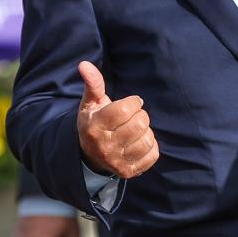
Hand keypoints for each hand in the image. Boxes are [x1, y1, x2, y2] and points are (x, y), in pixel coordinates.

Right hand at [76, 61, 158, 179]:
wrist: (89, 155)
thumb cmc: (94, 121)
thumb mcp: (91, 103)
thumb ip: (93, 84)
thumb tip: (84, 64)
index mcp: (95, 126)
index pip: (125, 109)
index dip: (134, 102)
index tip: (131, 103)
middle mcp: (105, 146)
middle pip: (140, 123)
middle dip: (140, 115)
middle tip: (132, 117)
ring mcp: (116, 161)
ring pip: (148, 139)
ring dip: (146, 131)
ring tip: (134, 130)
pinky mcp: (128, 172)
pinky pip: (153, 155)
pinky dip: (151, 146)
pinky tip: (139, 143)